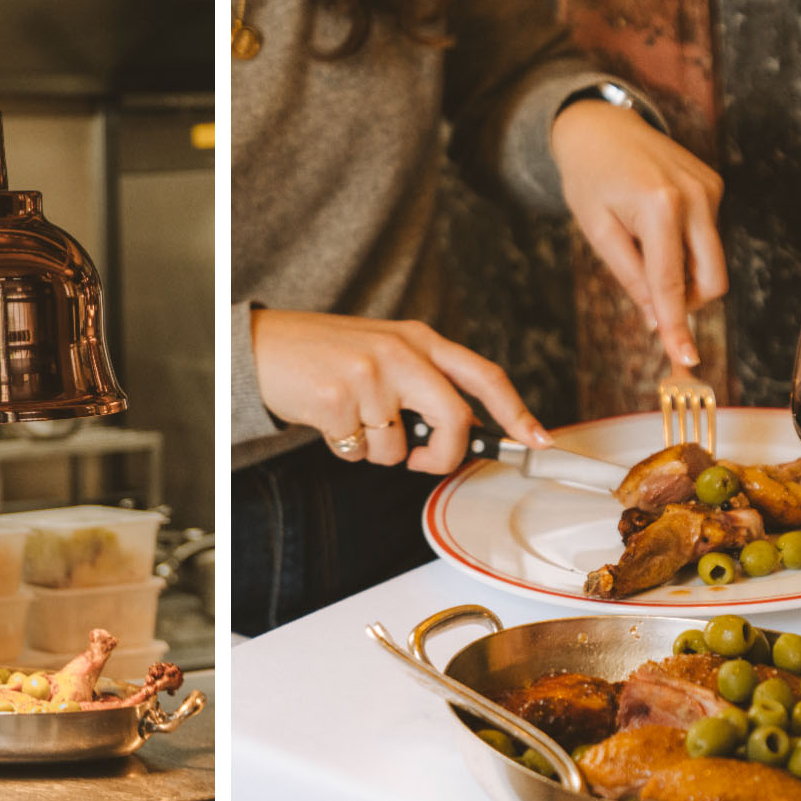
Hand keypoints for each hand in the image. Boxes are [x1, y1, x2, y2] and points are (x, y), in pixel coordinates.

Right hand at [250, 309, 551, 472]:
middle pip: (455, 420)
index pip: (483, 375)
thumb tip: (460, 430)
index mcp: (418, 338)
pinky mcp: (338, 398)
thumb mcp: (383, 352)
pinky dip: (345, 449)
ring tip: (351, 420)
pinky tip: (328, 420)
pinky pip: (360, 452)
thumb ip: (423, 381)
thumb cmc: (323, 354)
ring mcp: (370, 374)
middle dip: (444, 456)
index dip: (518, 411)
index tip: (538, 440)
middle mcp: (400, 351)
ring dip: (377, 451)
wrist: (262, 346)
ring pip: (399, 448)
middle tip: (422, 462)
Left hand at [551, 100, 726, 370]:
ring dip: (684, 272)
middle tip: (650, 295)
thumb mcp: (597, 231)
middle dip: (686, 300)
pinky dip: (686, 247)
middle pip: (711, 279)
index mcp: (660, 206)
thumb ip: (630, 277)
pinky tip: (656, 226)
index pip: (672, 282)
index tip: (686, 358)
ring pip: (713, 261)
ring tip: (644, 248)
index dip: (676, 325)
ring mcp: (711, 188)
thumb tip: (655, 319)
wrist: (601, 126)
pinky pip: (709, 236)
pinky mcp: (715, 185)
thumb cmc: (589, 178)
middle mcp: (695, 196)